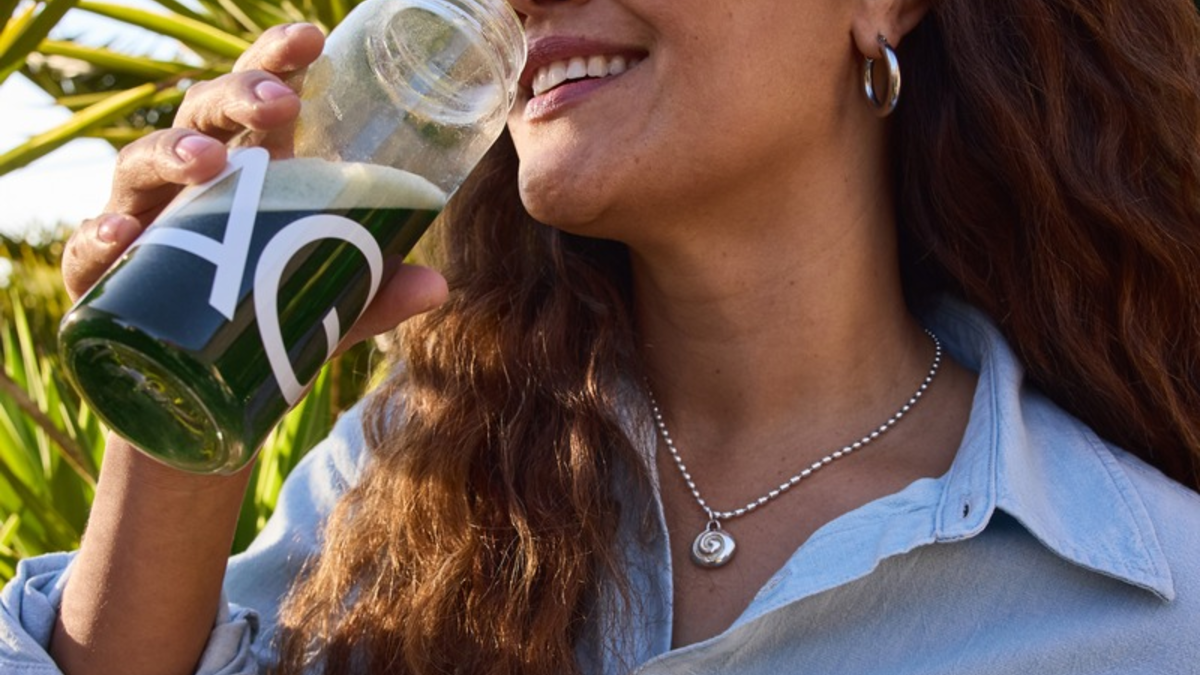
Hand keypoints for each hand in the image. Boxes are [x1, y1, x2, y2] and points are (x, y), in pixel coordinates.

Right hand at [61, 22, 447, 339]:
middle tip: (276, 104)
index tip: (312, 39)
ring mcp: (143, 223)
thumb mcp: (327, 306)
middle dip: (236, 96)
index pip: (259, 99)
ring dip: (171, 151)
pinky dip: (101, 237)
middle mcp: (190, 184)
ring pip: (140, 164)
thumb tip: (439, 285)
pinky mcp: (103, 278)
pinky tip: (124, 234)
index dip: (278, 62)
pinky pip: (92, 251)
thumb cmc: (263, 318)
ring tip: (207, 161)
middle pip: (201, 114)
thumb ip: (375, 292)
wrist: (198, 386)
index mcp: (248, 172)